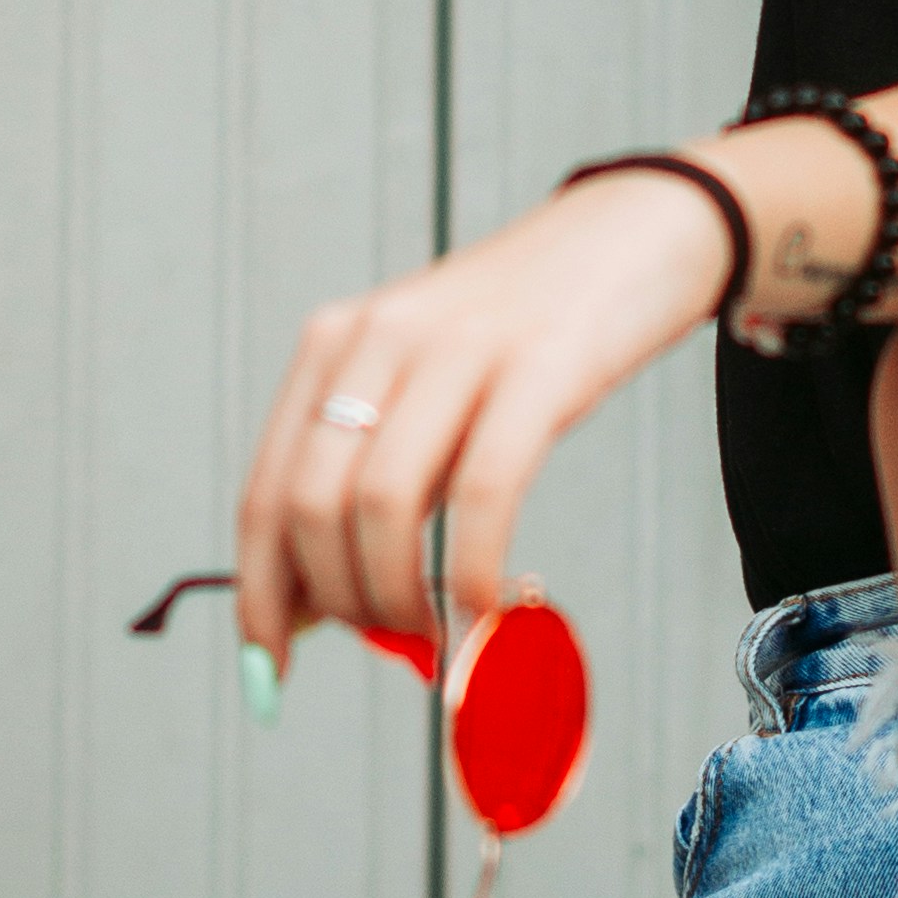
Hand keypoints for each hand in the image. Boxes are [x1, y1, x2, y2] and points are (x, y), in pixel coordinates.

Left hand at [235, 172, 731, 672]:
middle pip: (312, 507)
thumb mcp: (427, 380)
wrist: (635, 230)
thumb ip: (375, 470)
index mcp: (335, 345)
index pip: (263, 492)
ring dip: (400, 598)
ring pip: (382, 505)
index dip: (262, 595)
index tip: (272, 666)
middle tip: (392, 646)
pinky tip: (487, 610)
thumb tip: (331, 600)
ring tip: (437, 636)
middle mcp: (378, 340)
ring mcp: (457, 349)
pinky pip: (482, 492)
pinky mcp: (540, 366)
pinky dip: (471, 572)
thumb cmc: (530, 329)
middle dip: (340, 603)